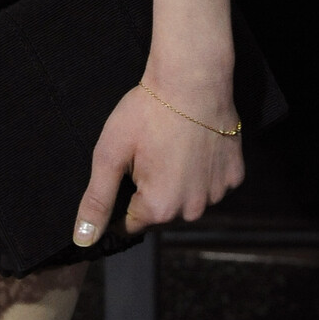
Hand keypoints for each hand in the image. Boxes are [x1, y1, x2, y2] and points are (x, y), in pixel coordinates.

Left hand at [71, 75, 243, 245]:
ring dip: (178, 181)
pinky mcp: (235, 176)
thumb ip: (97, 199)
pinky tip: (194, 144)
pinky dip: (202, 170)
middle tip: (147, 151)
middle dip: (150, 189)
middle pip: (161, 211)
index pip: (131, 222)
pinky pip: (211, 182)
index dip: (123, 196)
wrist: (192, 79)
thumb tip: (83, 240)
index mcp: (161, 207)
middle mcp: (193, 209)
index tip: (125, 170)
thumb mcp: (111, 153)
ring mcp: (217, 193)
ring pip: (188, 198)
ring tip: (170, 145)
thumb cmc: (147, 112)